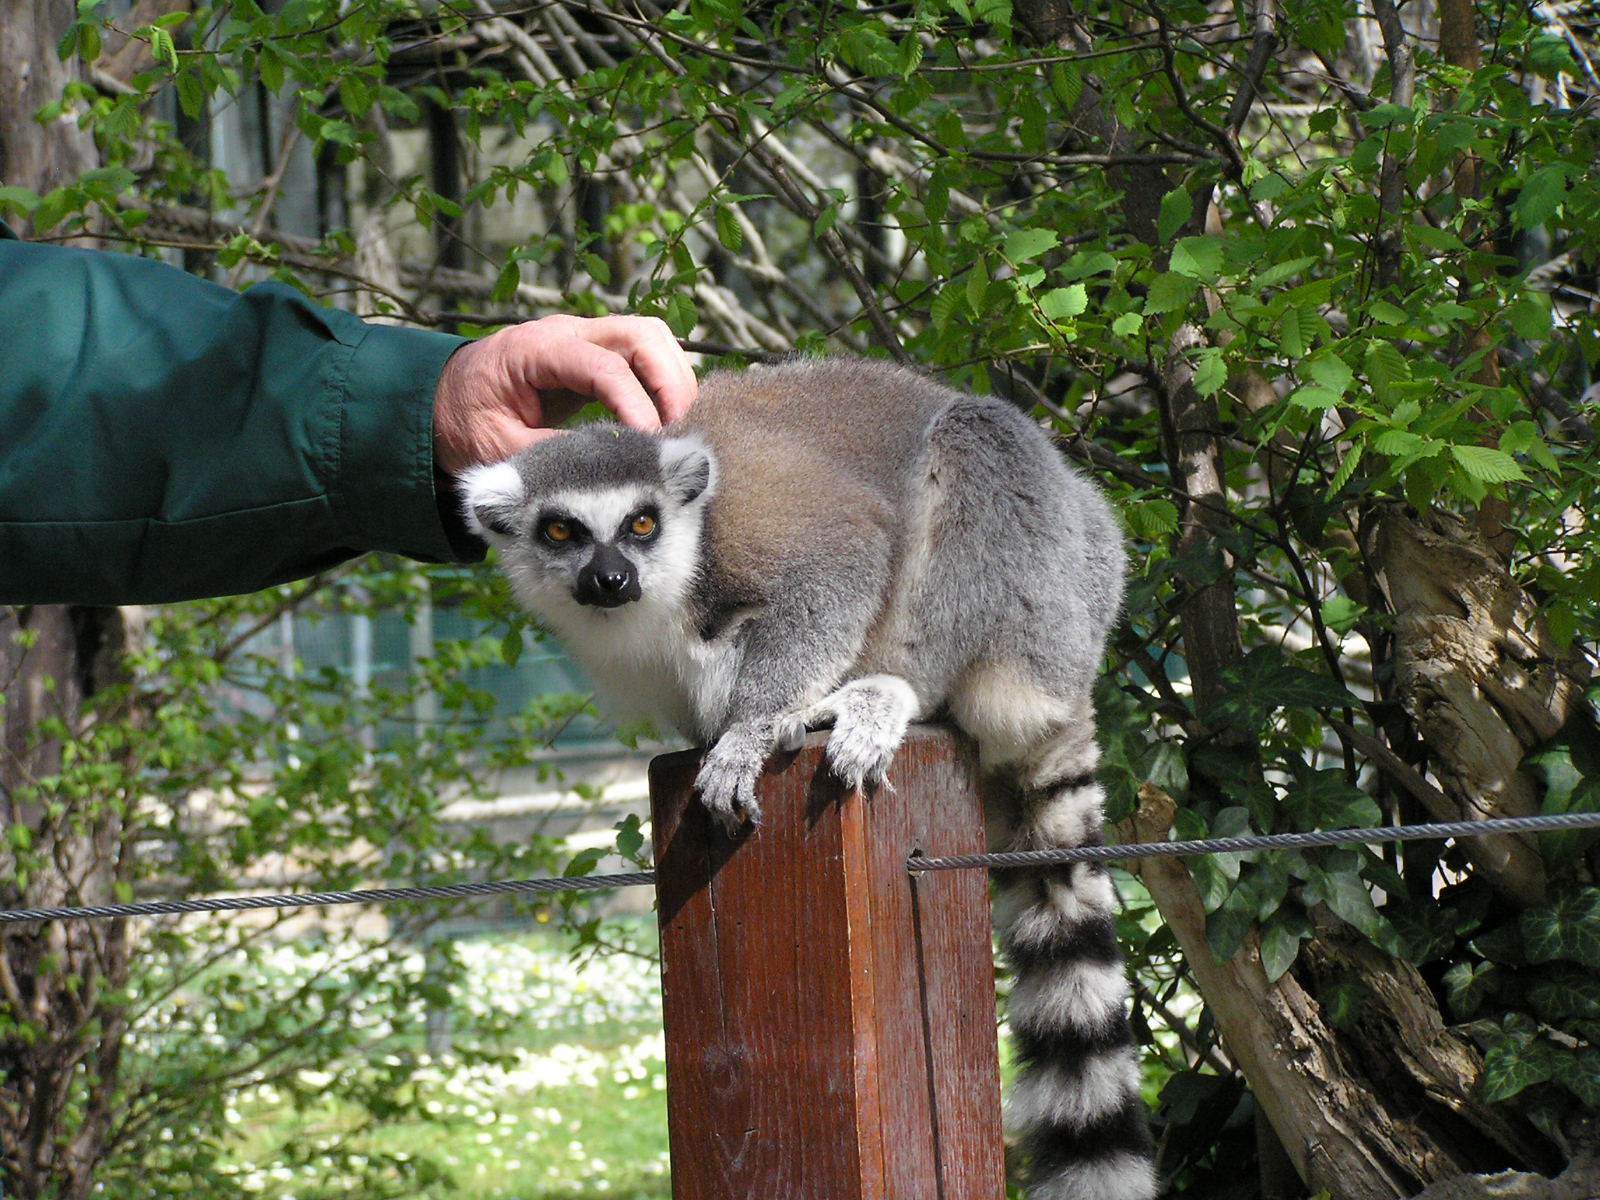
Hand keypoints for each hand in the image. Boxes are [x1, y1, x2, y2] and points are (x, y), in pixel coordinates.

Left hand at [432, 314, 697, 474]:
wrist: (446, 402)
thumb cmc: (467, 423)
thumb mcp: (498, 446)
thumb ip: (549, 453)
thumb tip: (605, 466)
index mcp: (536, 349)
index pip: (604, 366)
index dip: (635, 404)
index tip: (650, 443)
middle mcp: (567, 332)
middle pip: (643, 335)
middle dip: (670, 382)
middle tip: (678, 432)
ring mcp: (586, 338)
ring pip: (653, 339)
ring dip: (675, 380)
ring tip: (677, 429)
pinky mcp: (598, 355)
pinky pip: (646, 358)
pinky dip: (665, 384)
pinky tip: (666, 422)